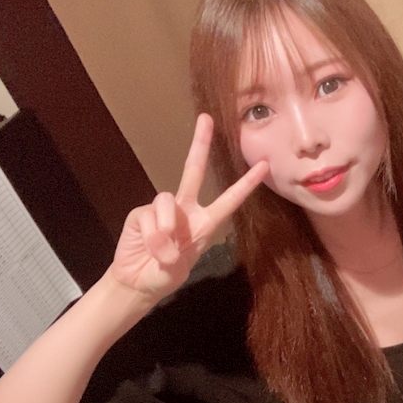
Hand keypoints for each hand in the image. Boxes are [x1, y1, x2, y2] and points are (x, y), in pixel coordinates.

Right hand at [110, 114, 268, 298]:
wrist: (138, 283)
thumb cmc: (165, 275)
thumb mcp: (178, 268)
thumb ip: (173, 252)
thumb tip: (163, 235)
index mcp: (205, 222)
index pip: (229, 200)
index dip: (246, 184)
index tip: (264, 166)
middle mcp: (185, 210)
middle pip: (192, 170)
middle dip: (200, 144)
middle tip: (206, 119)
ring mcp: (162, 210)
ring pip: (166, 201)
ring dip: (164, 230)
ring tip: (163, 253)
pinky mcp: (141, 213)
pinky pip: (148, 216)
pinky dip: (150, 235)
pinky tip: (147, 247)